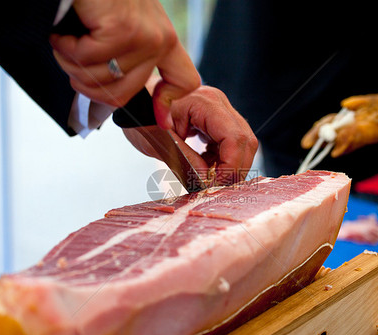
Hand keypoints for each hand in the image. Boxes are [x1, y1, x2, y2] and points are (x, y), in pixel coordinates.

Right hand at [50, 0, 199, 122]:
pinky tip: (64, 30)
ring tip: (66, 39)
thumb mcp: (117, 30)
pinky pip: (86, 60)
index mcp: (162, 40)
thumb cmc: (91, 1)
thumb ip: (123, 61)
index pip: (185, 80)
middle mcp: (159, 40)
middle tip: (71, 59)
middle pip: (121, 96)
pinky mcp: (123, 30)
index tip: (159, 119)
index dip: (169, 104)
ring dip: (71, 63)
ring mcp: (144, 36)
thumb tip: (107, 101)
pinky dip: (65, 47)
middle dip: (85, 83)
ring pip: (101, 81)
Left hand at [124, 85, 258, 184]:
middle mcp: (218, 103)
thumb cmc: (141, 117)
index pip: (234, 138)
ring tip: (211, 179)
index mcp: (205, 103)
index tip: (215, 185)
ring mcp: (219, 110)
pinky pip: (230, 142)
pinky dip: (224, 159)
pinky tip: (208, 167)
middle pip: (245, 141)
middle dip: (235, 169)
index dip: (230, 166)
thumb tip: (208, 181)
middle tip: (217, 188)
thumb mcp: (160, 142)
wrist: (133, 104)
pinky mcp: (216, 119)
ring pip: (242, 143)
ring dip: (231, 165)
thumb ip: (186, 160)